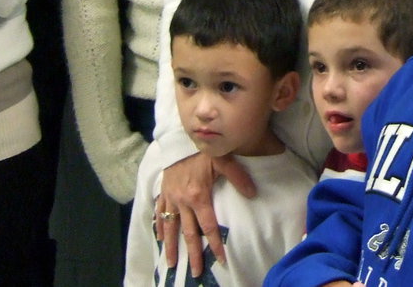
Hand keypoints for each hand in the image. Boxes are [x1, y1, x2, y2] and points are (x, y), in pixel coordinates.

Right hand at [156, 152, 255, 273]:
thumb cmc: (201, 150)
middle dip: (193, 254)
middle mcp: (182, 202)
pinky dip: (159, 227)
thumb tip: (253, 194)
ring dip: (172, 247)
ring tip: (172, 264)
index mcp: (198, 196)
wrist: (178, 139)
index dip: (215, 244)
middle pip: (188, 234)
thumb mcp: (223, 159)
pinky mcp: (163, 192)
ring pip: (171, 228)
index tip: (220, 260)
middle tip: (196, 272)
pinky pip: (159, 213)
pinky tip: (160, 238)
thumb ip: (238, 177)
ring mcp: (171, 198)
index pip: (208, 226)